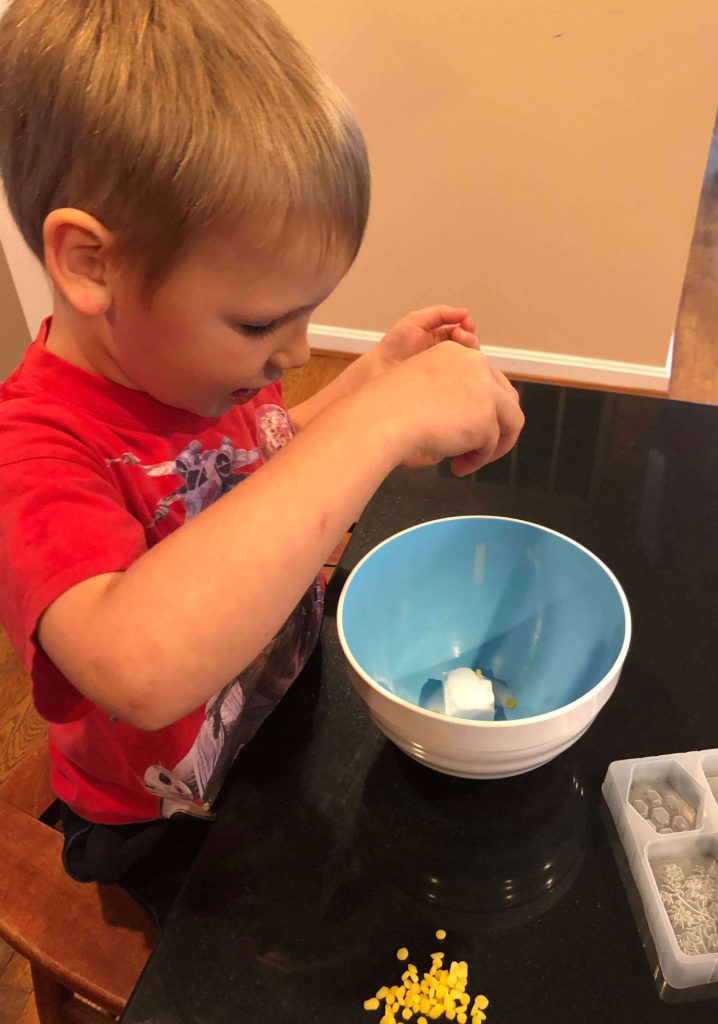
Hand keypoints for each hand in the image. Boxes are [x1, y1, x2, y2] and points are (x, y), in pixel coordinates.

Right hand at [374, 341, 523, 476]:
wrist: (379, 419)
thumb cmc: (386, 411)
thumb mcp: (423, 392)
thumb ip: (450, 400)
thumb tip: (472, 430)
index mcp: (456, 354)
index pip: (486, 381)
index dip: (482, 408)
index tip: (466, 428)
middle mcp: (476, 365)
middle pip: (507, 399)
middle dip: (497, 427)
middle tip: (478, 449)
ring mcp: (485, 390)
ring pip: (510, 421)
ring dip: (492, 446)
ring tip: (467, 462)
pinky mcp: (487, 416)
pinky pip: (492, 445)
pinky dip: (477, 459)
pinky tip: (457, 466)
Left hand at [375, 306, 479, 367]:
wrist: (382, 368)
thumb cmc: (394, 346)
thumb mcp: (415, 320)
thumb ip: (440, 313)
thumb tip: (464, 313)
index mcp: (438, 337)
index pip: (462, 330)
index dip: (467, 325)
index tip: (466, 323)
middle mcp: (443, 353)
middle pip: (469, 344)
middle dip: (469, 336)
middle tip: (458, 334)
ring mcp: (445, 368)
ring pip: (468, 360)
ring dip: (468, 349)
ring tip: (456, 344)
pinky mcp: (445, 383)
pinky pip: (462, 375)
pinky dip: (465, 367)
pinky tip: (457, 361)